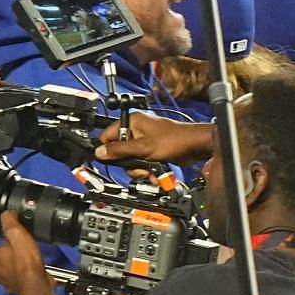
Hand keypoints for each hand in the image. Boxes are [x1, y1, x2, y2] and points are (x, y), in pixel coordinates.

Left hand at [0, 209, 48, 294]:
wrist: (37, 282)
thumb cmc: (24, 260)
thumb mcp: (16, 234)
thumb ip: (9, 222)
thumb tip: (6, 214)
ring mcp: (6, 284)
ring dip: (1, 275)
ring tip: (10, 265)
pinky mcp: (18, 289)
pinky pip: (13, 285)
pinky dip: (16, 280)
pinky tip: (24, 272)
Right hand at [95, 114, 214, 167]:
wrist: (195, 147)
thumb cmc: (175, 140)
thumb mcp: (142, 148)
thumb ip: (119, 150)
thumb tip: (99, 152)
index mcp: (132, 122)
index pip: (107, 136)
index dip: (107, 150)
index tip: (110, 159)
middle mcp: (136, 130)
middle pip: (118, 151)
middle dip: (127, 163)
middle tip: (138, 165)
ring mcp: (143, 141)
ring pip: (128, 160)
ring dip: (138, 169)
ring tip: (149, 169)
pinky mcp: (149, 150)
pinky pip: (139, 162)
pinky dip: (145, 169)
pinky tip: (153, 171)